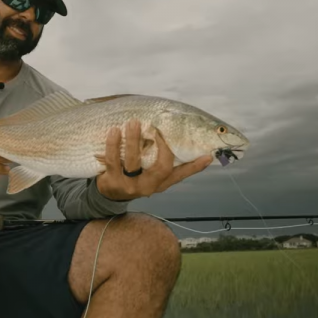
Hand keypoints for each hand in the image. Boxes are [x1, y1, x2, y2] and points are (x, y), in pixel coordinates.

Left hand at [96, 120, 212, 200]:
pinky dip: (113, 144)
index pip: (181, 174)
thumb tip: (189, 145)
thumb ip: (167, 162)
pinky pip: (113, 160)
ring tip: (133, 122)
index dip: (195, 167)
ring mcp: (130, 185)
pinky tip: (114, 131)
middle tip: (157, 128)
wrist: (109, 195)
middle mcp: (148, 186)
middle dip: (161, 147)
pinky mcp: (112, 182)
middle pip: (161, 168)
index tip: (208, 156)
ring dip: (133, 140)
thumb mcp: (152, 174)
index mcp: (160, 183)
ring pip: (133, 161)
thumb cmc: (135, 176)